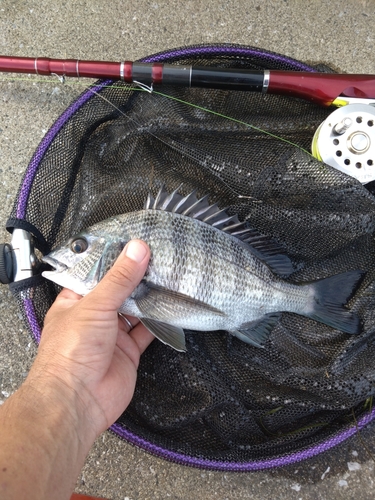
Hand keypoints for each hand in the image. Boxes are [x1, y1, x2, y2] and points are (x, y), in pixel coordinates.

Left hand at [27, 239, 152, 444]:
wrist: (78, 401)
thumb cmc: (70, 353)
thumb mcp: (95, 305)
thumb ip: (119, 278)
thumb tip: (136, 250)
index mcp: (76, 301)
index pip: (98, 273)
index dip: (116, 259)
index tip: (136, 243)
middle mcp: (94, 317)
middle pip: (120, 291)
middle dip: (137, 278)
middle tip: (158, 258)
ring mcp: (112, 335)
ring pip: (135, 310)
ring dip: (150, 298)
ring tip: (167, 278)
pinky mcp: (129, 351)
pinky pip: (147, 332)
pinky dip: (159, 321)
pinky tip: (170, 308)